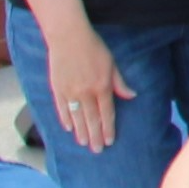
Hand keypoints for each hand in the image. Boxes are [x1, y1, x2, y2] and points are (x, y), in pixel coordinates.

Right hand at [40, 21, 129, 151]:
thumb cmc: (94, 48)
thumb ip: (119, 83)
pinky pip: (61, 108)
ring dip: (80, 132)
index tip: (110, 141)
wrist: (68, 37)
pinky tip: (68, 128)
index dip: (108, 128)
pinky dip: (65, 119)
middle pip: (91, 120)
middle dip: (95, 136)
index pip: (106, 114)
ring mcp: (69, 92)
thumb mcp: (112, 63)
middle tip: (98, 150)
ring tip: (84, 144)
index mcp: (101, 87)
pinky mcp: (57, 88)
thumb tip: (132, 96)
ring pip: (76, 117)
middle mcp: (85, 93)